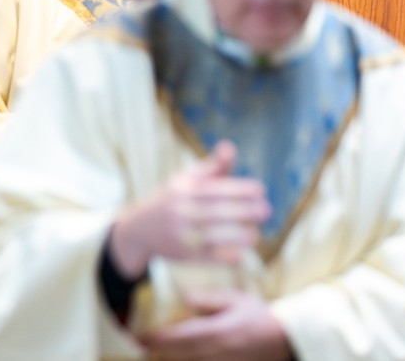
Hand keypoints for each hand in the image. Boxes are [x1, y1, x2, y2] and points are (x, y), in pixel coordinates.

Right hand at [108, 141, 269, 278]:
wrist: (138, 229)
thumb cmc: (172, 199)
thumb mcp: (186, 180)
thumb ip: (212, 167)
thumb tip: (230, 146)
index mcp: (183, 189)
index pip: (213, 188)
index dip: (238, 189)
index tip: (260, 190)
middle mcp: (180, 211)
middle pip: (214, 211)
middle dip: (242, 211)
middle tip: (266, 210)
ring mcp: (180, 234)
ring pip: (210, 236)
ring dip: (235, 237)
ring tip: (256, 236)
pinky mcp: (182, 255)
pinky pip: (205, 258)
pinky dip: (223, 258)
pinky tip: (241, 257)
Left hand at [139, 290, 291, 360]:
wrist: (286, 340)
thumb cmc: (259, 316)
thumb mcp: (236, 299)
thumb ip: (209, 299)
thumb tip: (184, 296)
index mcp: (221, 332)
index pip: (183, 337)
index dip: (160, 338)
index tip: (141, 336)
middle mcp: (221, 353)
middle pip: (183, 355)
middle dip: (159, 351)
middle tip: (140, 344)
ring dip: (172, 359)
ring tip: (154, 352)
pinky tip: (176, 358)